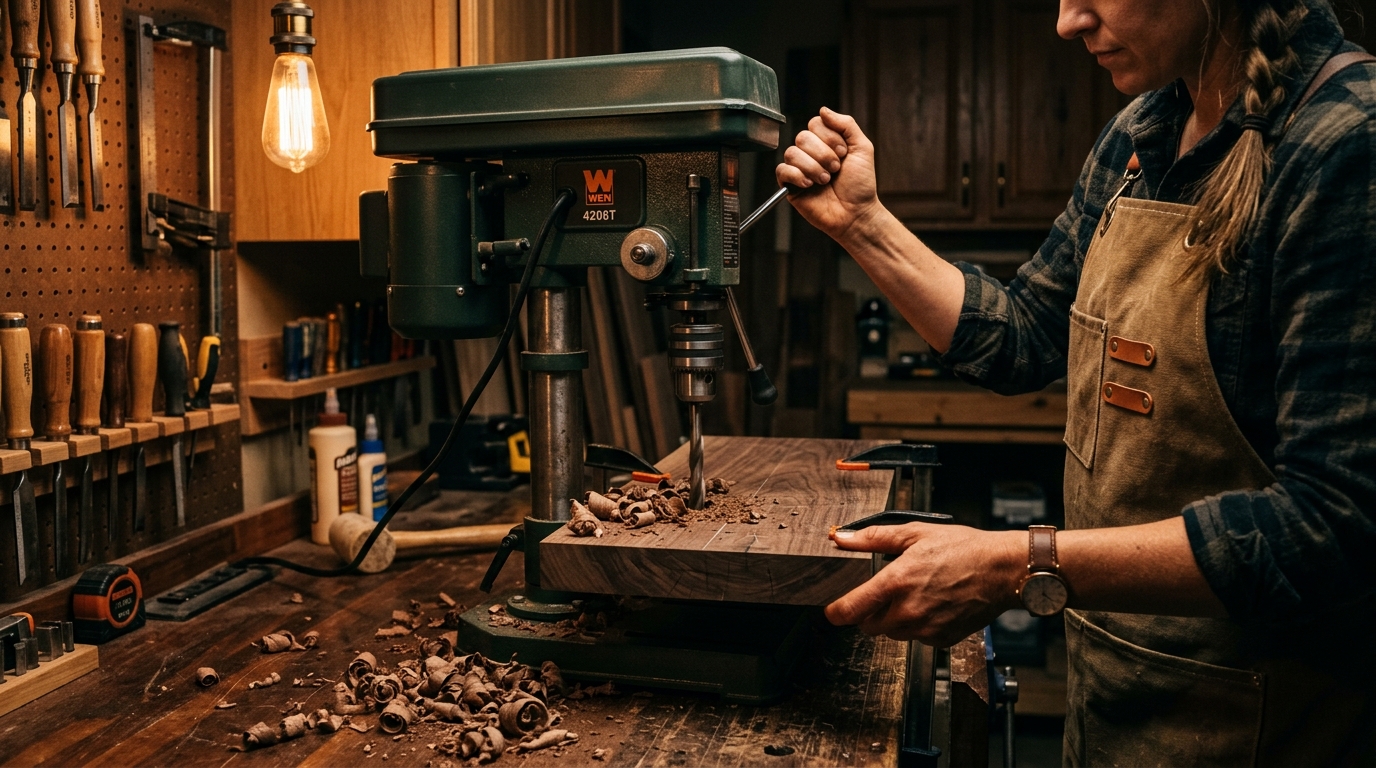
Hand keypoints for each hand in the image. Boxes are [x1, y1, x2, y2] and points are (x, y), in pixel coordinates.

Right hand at [775, 107, 883, 241]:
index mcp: (825, 142)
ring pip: (792, 153)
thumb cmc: (860, 184)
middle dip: (823, 154)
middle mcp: (810, 153)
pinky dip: (797, 176)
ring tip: (826, 180)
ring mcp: (799, 169)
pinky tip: (811, 185)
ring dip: (813, 167)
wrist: (856, 213)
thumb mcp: (862, 147)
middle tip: (836, 169)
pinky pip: (782, 170)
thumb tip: (823, 110)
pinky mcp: (790, 185)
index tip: (843, 154)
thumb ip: (846, 124)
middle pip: (802, 137)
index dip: (829, 137)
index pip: (815, 123)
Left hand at [826, 523, 1024, 646]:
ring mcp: (925, 629)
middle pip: (868, 626)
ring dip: (894, 619)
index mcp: (897, 582)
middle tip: (886, 592)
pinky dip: (917, 626)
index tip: (833, 609)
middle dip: (870, 612)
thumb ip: (874, 538)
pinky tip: (933, 605)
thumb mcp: (915, 534)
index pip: (850, 610)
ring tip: (916, 594)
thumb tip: (843, 538)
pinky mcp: (940, 640)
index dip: (835, 612)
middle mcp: (908, 611)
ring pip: (892, 633)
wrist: (1002, 571)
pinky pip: (916, 638)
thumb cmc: (964, 549)